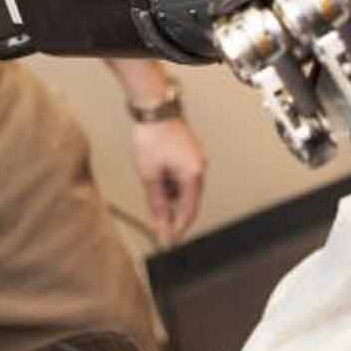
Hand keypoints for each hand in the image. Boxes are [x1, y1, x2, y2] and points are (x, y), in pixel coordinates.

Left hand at [129, 117, 206, 243]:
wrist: (153, 108)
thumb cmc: (152, 137)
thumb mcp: (150, 175)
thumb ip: (157, 203)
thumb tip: (161, 225)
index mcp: (193, 176)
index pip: (188, 212)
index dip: (177, 229)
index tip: (167, 242)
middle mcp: (200, 168)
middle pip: (188, 202)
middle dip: (173, 215)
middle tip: (158, 227)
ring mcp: (196, 160)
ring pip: (185, 190)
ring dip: (171, 200)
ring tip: (153, 202)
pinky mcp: (190, 154)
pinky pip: (183, 178)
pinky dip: (172, 186)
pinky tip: (158, 186)